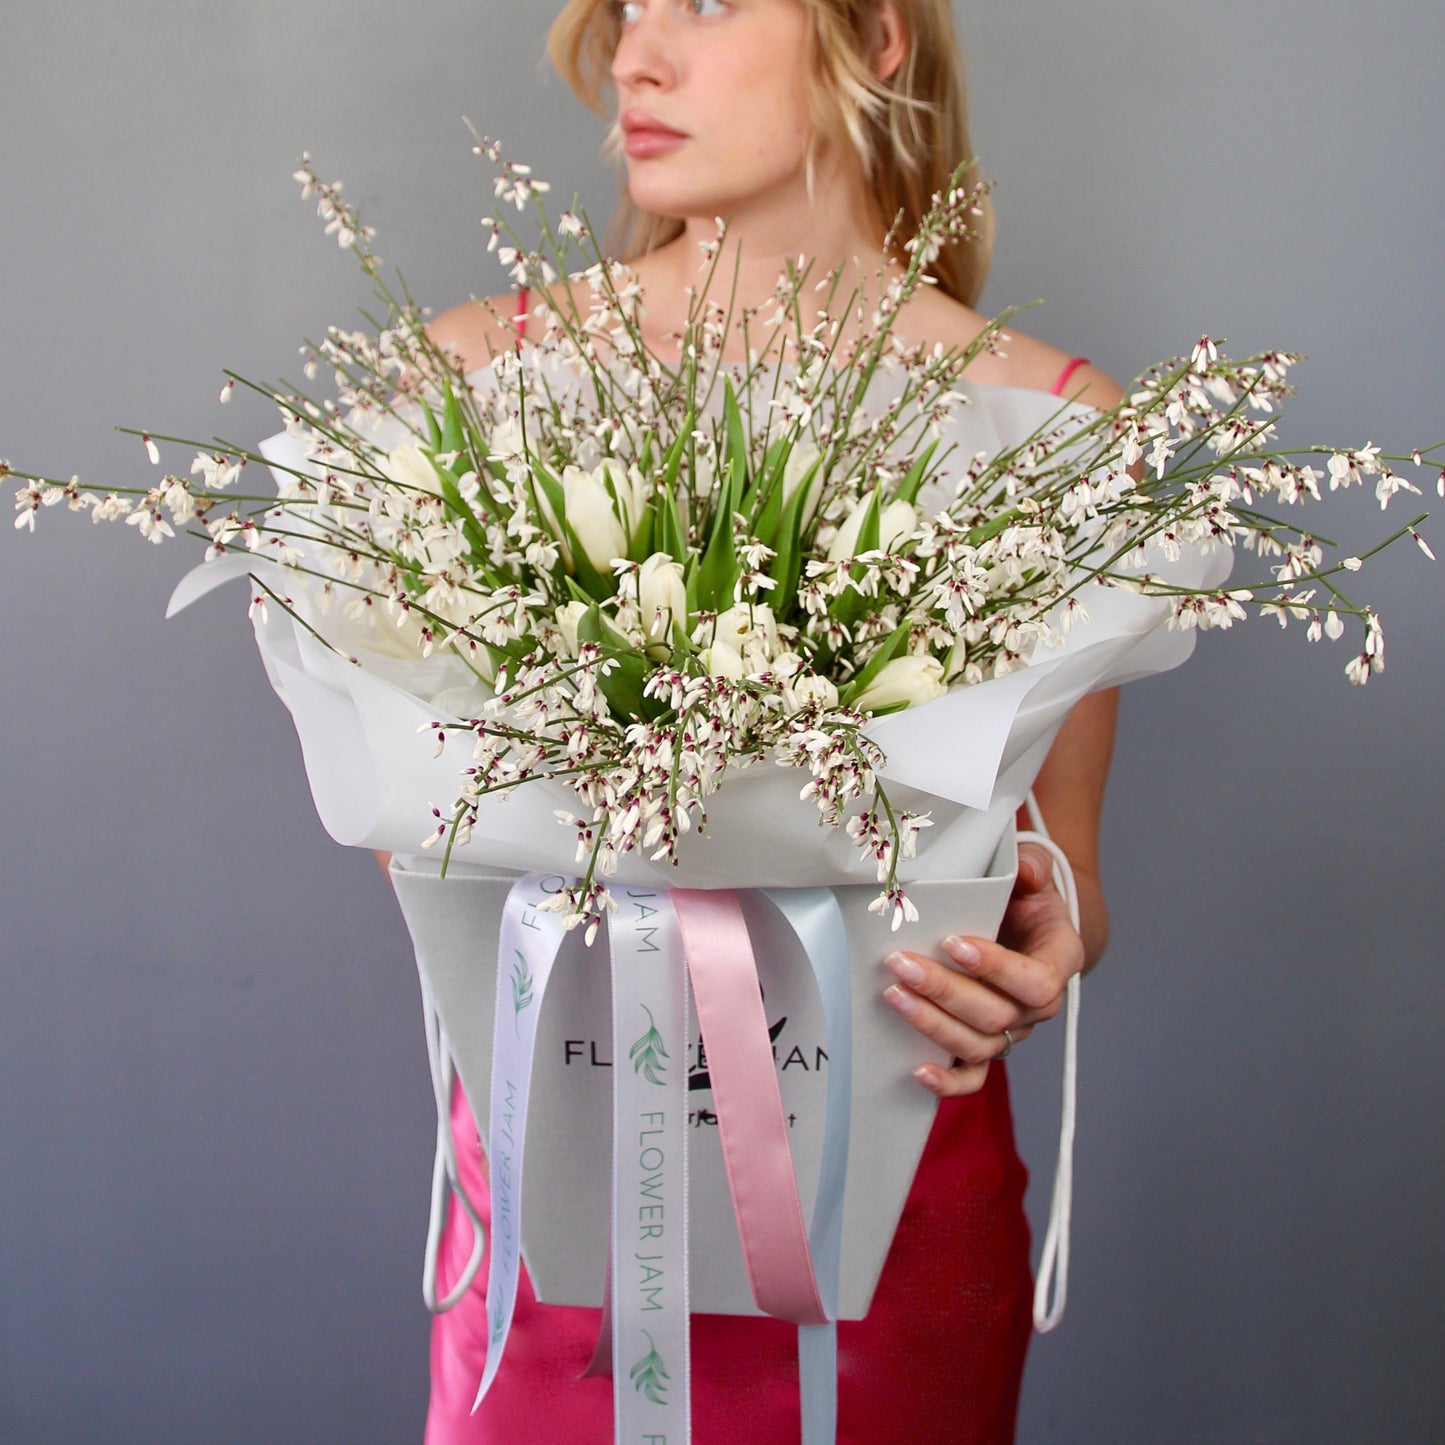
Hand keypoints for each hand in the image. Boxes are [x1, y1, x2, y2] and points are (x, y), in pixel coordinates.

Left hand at [882, 842, 1084, 1096]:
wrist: (1026, 927)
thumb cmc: (1027, 899)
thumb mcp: (1035, 876)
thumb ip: (1033, 868)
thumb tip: (1025, 869)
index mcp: (1058, 963)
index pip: (1034, 981)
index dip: (996, 968)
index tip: (954, 943)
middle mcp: (1037, 1007)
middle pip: (996, 1016)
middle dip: (945, 991)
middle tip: (901, 963)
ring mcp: (1012, 1032)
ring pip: (978, 1046)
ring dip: (933, 1024)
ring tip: (892, 994)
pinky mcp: (986, 1047)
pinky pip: (972, 1077)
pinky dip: (948, 1082)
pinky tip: (917, 1071)